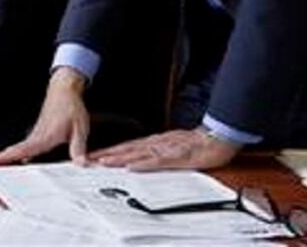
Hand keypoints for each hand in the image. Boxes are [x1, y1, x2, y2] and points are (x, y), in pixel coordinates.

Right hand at [0, 67, 90, 165]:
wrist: (65, 89)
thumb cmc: (70, 106)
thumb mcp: (80, 128)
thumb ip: (78, 148)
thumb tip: (81, 164)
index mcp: (44, 137)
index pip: (21, 150)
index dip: (6, 157)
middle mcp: (36, 137)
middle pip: (13, 150)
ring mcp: (35, 136)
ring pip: (17, 149)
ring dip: (3, 156)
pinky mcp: (37, 135)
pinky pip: (24, 147)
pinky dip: (15, 154)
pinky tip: (16, 161)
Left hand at [89, 128, 240, 170]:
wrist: (217, 138)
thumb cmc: (197, 143)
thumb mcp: (172, 145)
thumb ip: (156, 151)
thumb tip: (140, 157)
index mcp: (154, 142)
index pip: (127, 147)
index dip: (109, 152)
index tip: (94, 156)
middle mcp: (156, 144)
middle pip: (127, 150)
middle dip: (107, 155)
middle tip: (89, 160)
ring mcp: (165, 150)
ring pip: (138, 154)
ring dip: (119, 159)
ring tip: (103, 163)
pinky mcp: (176, 157)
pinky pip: (158, 161)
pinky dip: (143, 164)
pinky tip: (132, 167)